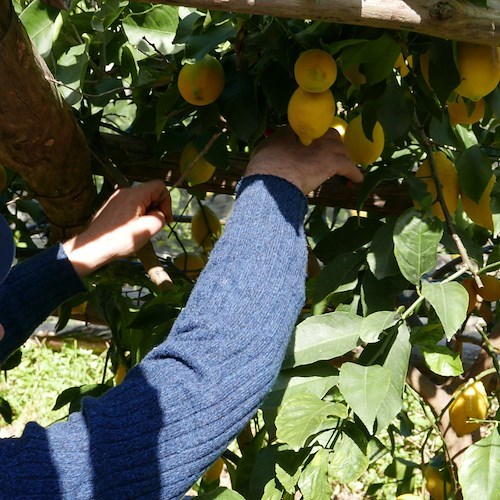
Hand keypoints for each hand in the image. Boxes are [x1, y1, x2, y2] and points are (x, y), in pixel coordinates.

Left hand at [63, 180, 171, 276]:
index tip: (165, 219)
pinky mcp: (111, 206)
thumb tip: (160, 214)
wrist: (94, 247)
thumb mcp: (148, 229)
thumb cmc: (121, 239)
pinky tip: (132, 229)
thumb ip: (161, 217)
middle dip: (157, 208)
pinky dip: (137, 214)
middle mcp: (125, 192)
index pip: (159, 186)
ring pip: (141, 200)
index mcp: (135, 194)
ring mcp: (116, 198)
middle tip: (155, 226)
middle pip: (150, 193)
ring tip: (142, 229)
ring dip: (147, 213)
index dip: (167, 202)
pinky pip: (131, 205)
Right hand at [245, 126, 362, 193]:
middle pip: (329, 135)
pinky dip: (353, 173)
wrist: (271, 180)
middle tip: (333, 157)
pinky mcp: (333, 162)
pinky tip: (356, 179)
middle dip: (333, 145)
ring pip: (341, 150)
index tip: (315, 149)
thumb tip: (270, 150)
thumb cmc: (263, 169)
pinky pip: (349, 167)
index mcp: (292, 129)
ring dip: (344, 159)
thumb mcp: (262, 151)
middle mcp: (311, 133)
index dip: (315, 140)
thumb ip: (271, 147)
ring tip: (345, 167)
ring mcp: (324, 147)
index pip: (309, 130)